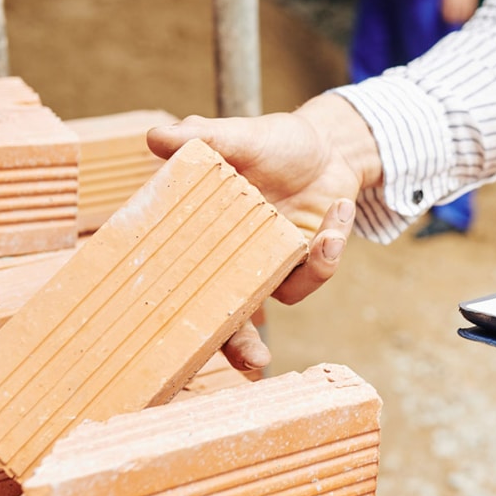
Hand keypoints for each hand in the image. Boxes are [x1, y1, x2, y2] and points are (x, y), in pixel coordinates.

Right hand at [146, 94, 381, 369]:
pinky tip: (339, 207)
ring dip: (310, 272)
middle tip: (255, 361)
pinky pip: (316, 269)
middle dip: (240, 347)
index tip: (177, 340)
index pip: (178, 282)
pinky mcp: (307, 261)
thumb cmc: (273, 142)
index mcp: (201, 236)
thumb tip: (156, 138)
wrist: (325, 146)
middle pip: (227, 318)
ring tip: (327, 236)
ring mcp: (271, 265)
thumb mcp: (240, 134)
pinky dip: (332, 243)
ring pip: (281, 299)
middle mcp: (232, 261)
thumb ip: (203, 138)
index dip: (174, 316)